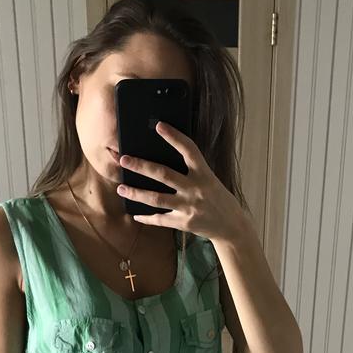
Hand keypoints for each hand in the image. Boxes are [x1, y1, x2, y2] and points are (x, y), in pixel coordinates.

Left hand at [116, 120, 243, 243]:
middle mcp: (196, 189)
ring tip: (121, 188)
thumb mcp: (210, 180)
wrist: (232, 226)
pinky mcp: (185, 223)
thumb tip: (164, 159)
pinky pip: (161, 219)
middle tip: (123, 159)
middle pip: (164, 174)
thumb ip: (192, 171)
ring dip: (136, 193)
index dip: (174, 137)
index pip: (189, 150)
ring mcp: (189, 207)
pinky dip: (146, 217)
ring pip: (157, 198)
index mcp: (204, 174)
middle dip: (141, 166)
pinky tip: (135, 213)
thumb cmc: (218, 199)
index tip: (159, 125)